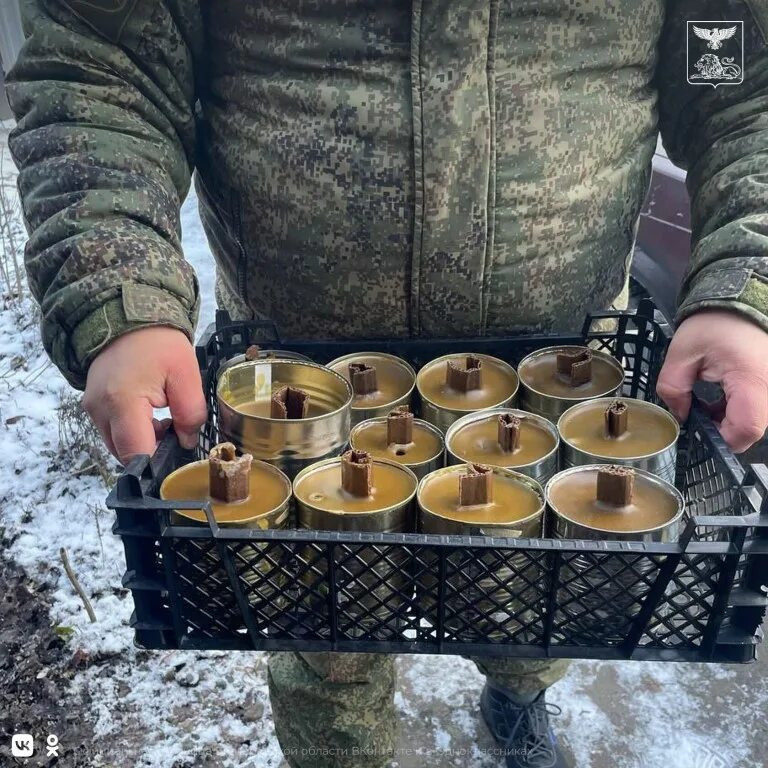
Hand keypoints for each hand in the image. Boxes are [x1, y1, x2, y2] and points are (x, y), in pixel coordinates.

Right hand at [83, 327, 207, 463]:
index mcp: (122, 402)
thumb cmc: (158, 342)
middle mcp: (99, 410)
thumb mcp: (186, 373)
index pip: (136, 453)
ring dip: (142, 441)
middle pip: (125, 453)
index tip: (177, 456)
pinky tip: (151, 415)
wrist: (128, 316)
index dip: (158, 462)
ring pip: (118, 445)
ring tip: (164, 420)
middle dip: (152, 451)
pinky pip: (112, 431)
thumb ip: (190, 412)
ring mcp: (92, 408)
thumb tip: (187, 441)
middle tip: (175, 432)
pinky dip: (132, 431)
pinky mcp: (92, 405)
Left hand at [657, 311, 767, 452]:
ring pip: (756, 422)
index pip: (746, 429)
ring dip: (729, 422)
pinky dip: (737, 412)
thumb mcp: (682, 353)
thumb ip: (674, 388)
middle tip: (697, 419)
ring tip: (706, 408)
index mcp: (752, 380)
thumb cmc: (713, 323)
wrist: (739, 300)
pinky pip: (757, 410)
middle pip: (752, 429)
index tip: (697, 432)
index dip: (721, 439)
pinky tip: (718, 401)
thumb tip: (679, 415)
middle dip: (722, 432)